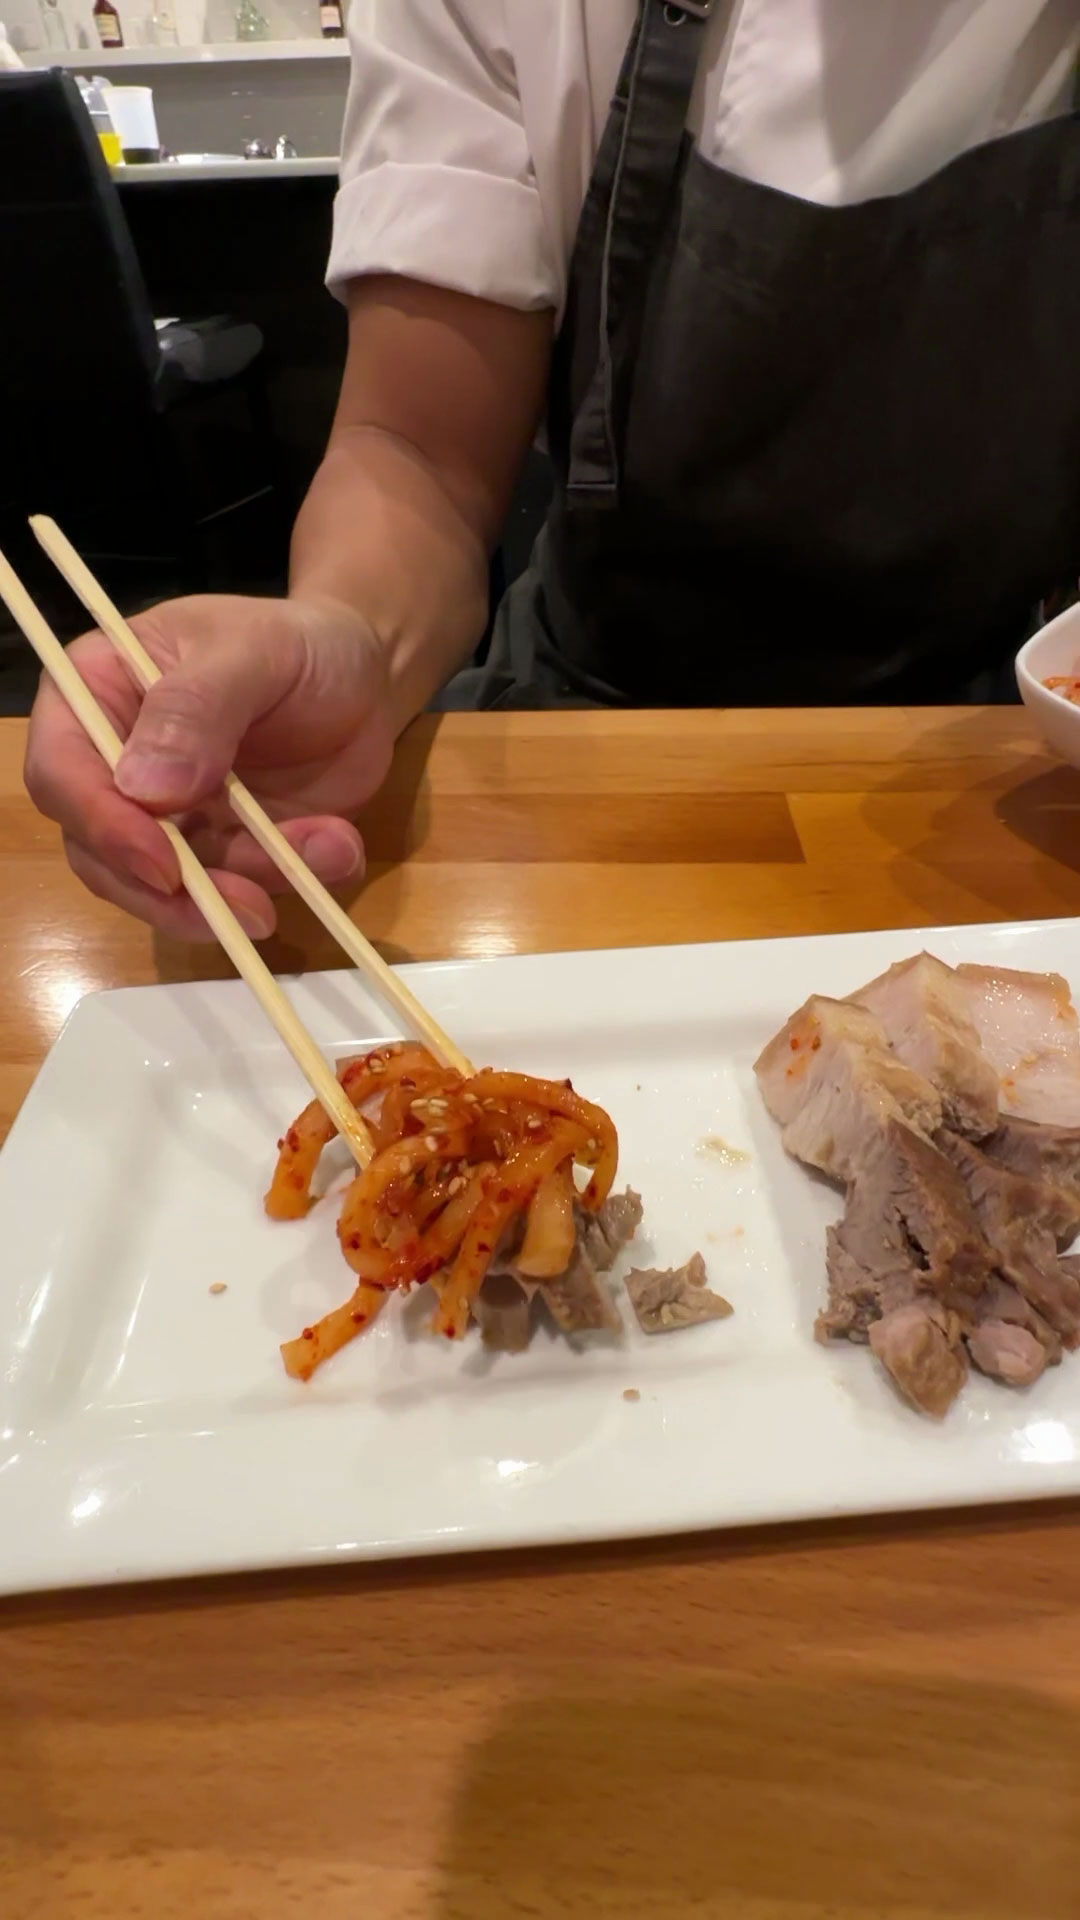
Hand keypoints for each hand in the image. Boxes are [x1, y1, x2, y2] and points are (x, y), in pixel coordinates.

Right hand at [24, 593, 394, 939]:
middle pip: (102, 855)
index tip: (163, 865)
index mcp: (97, 695)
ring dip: (249, 889)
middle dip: (172, 896)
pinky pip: (242, 889)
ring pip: (172, 890)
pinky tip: (340, 845)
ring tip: (330, 846)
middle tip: (247, 910)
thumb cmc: (296, 641)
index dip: (102, 827)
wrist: (361, 673)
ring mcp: (171, 818)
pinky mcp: (225, 850)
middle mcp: (118, 767)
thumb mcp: (253, 651)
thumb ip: (196, 708)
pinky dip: (294, 880)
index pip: (60, 773)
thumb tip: (144, 789)